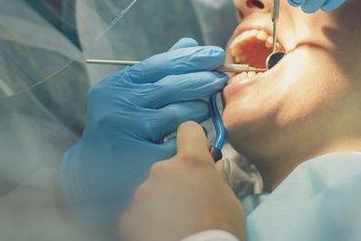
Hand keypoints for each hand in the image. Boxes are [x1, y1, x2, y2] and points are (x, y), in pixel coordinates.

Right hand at [59, 38, 227, 227]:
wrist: (94, 172)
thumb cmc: (120, 126)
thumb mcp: (130, 94)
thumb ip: (158, 70)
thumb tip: (188, 44)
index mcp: (117, 86)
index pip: (159, 64)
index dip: (191, 58)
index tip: (215, 54)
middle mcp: (117, 106)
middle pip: (171, 87)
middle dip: (202, 80)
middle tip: (220, 79)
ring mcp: (126, 133)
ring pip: (177, 115)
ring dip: (198, 110)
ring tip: (205, 109)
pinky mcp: (138, 159)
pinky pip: (177, 144)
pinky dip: (191, 138)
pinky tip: (197, 136)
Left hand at [119, 122, 245, 240]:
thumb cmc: (221, 229)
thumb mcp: (231, 201)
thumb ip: (219, 178)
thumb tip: (214, 167)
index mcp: (192, 163)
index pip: (188, 130)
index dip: (193, 138)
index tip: (196, 149)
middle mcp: (163, 170)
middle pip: (168, 166)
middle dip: (176, 180)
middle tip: (188, 204)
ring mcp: (143, 192)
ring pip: (152, 190)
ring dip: (161, 201)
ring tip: (174, 222)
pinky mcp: (129, 215)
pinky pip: (139, 211)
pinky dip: (147, 220)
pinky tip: (161, 231)